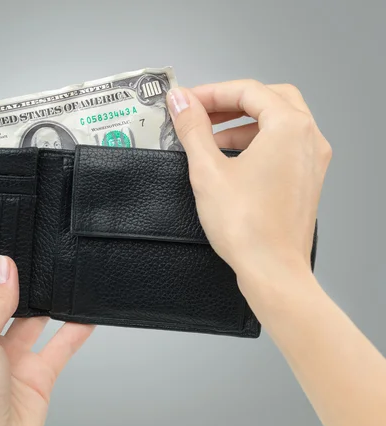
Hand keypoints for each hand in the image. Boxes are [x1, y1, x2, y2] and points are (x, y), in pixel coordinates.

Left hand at [0, 255, 94, 425]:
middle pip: (6, 307)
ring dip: (49, 308)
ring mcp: (9, 361)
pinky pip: (58, 347)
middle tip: (40, 264)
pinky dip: (73, 333)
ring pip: (34, 324)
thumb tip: (4, 268)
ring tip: (63, 283)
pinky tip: (85, 317)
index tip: (7, 255)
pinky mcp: (35, 376)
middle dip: (22, 290)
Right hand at [166, 80, 331, 298]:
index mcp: (289, 127)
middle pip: (268, 99)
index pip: (247, 90)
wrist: (272, 269)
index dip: (211, 92)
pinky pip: (284, 144)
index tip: (185, 102)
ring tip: (210, 137)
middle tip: (200, 112)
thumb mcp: (208, 170)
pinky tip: (231, 158)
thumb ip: (193, 128)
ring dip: (243, 122)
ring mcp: (312, 159)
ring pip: (278, 121)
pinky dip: (258, 141)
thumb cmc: (246, 225)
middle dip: (231, 102)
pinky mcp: (307, 178)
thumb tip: (180, 100)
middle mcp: (308, 138)